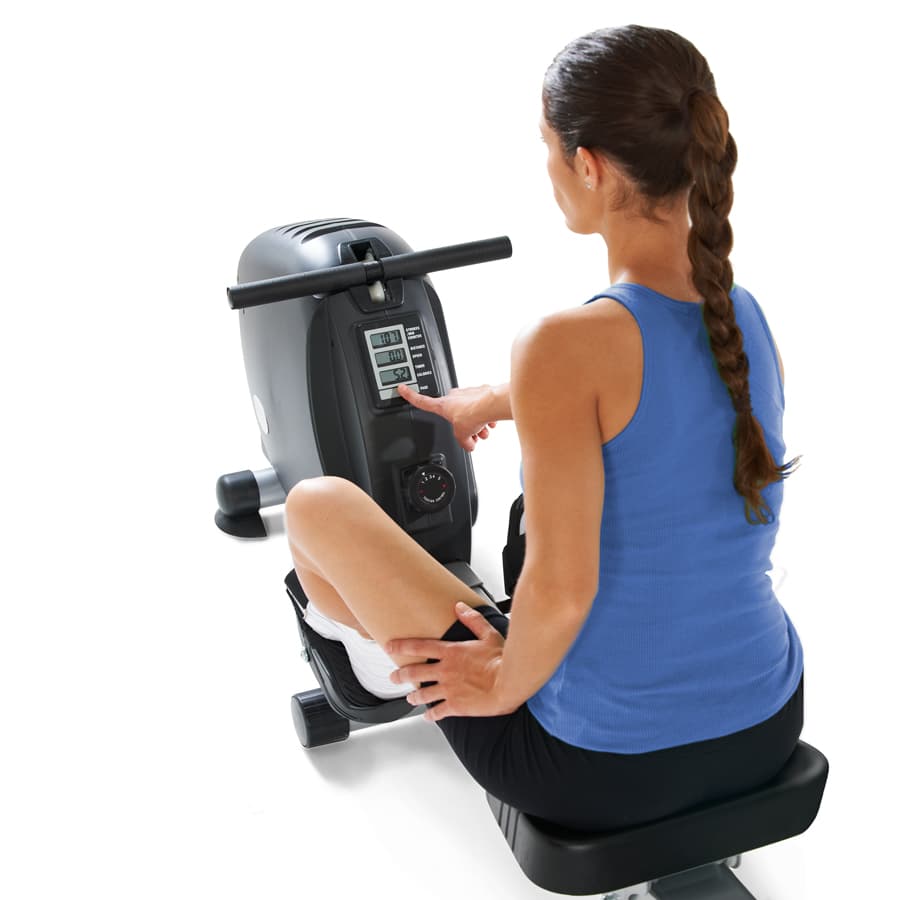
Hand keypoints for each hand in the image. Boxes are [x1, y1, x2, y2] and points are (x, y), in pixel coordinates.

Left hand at [386, 602, 513, 721]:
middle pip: (415, 672)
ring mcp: (448, 689)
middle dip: (400, 675)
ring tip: (409, 698)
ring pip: (423, 693)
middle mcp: (445, 670)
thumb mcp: (488, 634)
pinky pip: (438, 712)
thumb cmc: (501, 660)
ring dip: (413, 696)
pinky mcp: (456, 706)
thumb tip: (460, 607)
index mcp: (451, 652)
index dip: (401, 646)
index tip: (390, 647)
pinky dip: (430, 715)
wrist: (509, 683)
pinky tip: (428, 717)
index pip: (419, 646)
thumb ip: (473, 620)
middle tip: (393, 677)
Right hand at [396, 383, 496, 452]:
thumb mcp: (462, 436)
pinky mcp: (482, 393)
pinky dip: (487, 417)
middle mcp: (455, 396)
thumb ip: (463, 442)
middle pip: (456, 415)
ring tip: (484, 431)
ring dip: (478, 424)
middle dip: (464, 425)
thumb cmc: (474, 413)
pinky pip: (482, 408)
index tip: (402, 388)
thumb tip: (469, 445)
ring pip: (471, 412)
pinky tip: (491, 423)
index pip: (422, 401)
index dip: (410, 396)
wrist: (492, 404)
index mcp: (443, 405)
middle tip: (472, 433)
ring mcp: (469, 393)